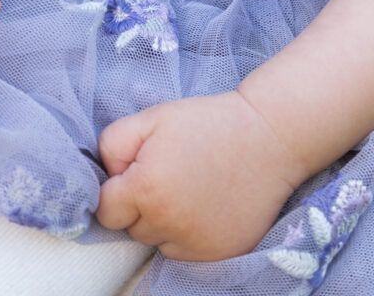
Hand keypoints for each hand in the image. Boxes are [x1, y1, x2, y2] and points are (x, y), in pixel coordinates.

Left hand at [96, 91, 303, 260]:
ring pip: (158, 242)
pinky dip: (190, 233)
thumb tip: (105, 175)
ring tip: (191, 187)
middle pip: (132, 228)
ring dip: (165, 222)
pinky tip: (207, 204)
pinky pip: (186, 252)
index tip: (138, 170)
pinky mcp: (218, 256)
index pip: (106, 210)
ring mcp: (195, 246)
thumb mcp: (153, 118)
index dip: (118, 188)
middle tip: (169, 172)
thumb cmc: (208, 122)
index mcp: (146, 190)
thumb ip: (113, 145)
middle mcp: (167, 225)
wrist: (269, 137)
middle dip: (141, 204)